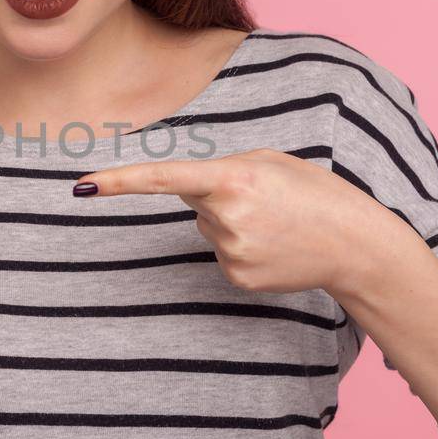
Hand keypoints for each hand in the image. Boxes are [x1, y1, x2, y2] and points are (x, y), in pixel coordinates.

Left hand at [71, 148, 411, 297]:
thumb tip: (185, 193)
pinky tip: (274, 245)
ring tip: (276, 222)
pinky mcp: (236, 277)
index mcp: (233, 177)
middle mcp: (226, 216)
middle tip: (267, 199)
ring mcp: (230, 251)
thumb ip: (223, 169)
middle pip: (195, 201)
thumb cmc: (314, 192)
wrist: (355, 243)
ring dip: (234, 221)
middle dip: (221, 195)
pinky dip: (243, 246)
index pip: (163, 179)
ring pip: (208, 228)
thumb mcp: (271, 161)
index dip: (118, 182)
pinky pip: (223, 253)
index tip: (82, 186)